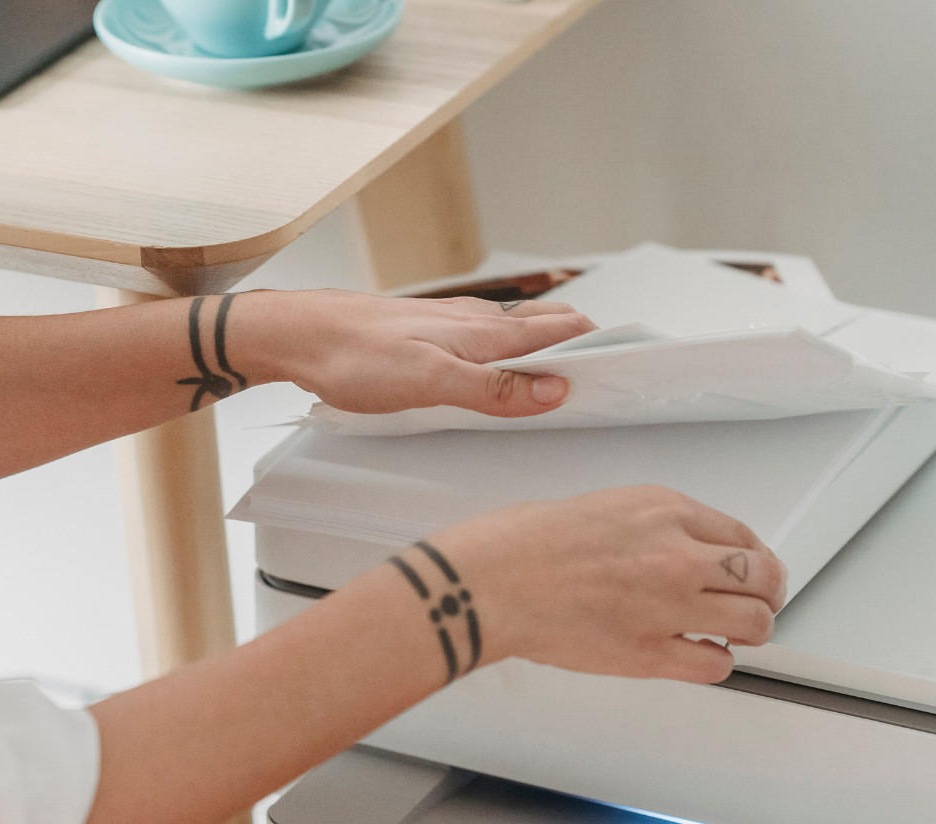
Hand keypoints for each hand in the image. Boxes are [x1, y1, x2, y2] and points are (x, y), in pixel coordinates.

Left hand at [233, 289, 595, 417]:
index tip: (638, 362)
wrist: (298, 334)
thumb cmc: (353, 356)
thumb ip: (493, 389)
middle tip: (617, 368)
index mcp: (485, 333)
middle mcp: (474, 321)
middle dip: (586, 342)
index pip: (563, 333)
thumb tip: (555, 389)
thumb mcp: (428, 383)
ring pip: (517, 329)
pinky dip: (513, 345)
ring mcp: (452, 324)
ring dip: (551, 342)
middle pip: (547, 326)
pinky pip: (487, 335)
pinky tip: (504, 359)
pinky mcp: (428, 331)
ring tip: (576, 363)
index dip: (602, 345)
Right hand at [404, 486, 788, 682]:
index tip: (750, 568)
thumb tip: (665, 550)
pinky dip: (715, 663)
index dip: (753, 557)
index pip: (739, 533)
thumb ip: (644, 528)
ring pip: (754, 622)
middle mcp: (676, 554)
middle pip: (762, 576)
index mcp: (662, 509)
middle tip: (760, 602)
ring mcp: (668, 605)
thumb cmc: (520, 544)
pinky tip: (702, 656)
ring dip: (751, 630)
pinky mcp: (649, 653)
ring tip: (737, 634)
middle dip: (766, 592)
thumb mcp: (598, 507)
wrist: (487, 582)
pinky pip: (714, 664)